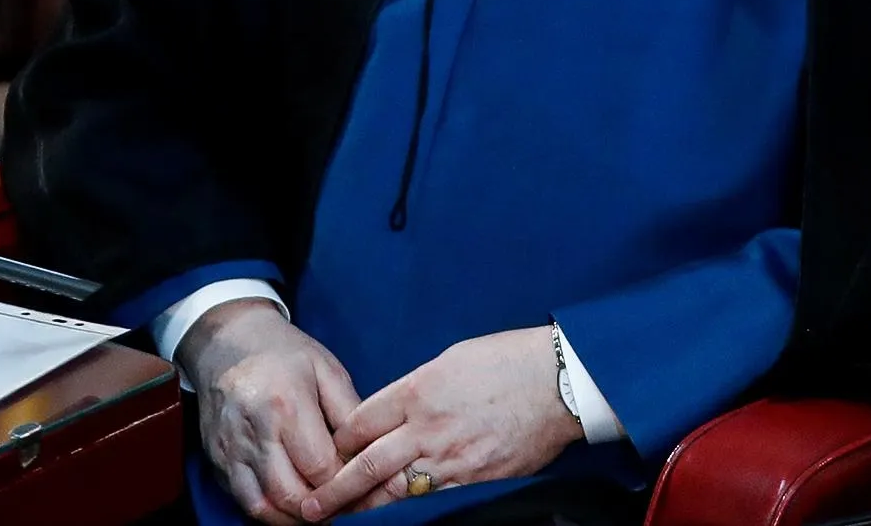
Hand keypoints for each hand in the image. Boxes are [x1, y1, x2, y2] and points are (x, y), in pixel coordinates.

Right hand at [178, 299, 361, 524]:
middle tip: (344, 505)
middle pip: (292, 495)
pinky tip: (290, 505)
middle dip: (323, 509)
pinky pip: (244, 501)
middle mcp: (254, 430)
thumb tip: (367, 453)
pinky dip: (270, 512)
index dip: (345, 483)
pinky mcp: (216, 459)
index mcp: (286, 404)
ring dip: (296, 518)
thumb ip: (350, 413)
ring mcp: (230, 448)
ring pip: (265, 507)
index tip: (360, 483)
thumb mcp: (326, 369)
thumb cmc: (282, 353)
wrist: (225, 341)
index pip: (321, 467)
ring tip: (320, 510)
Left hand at [300, 327, 581, 520]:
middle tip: (311, 507)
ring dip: (368, 504)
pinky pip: (433, 496)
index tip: (328, 452)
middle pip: (368, 465)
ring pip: (397, 490)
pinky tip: (396, 510)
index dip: (340, 441)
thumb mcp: (450, 360)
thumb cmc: (507, 361)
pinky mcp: (475, 477)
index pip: (361, 423)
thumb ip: (416, 388)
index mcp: (417, 391)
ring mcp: (452, 457)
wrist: (558, 382)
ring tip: (345, 516)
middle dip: (336, 488)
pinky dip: (411, 504)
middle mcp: (428, 427)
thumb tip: (396, 409)